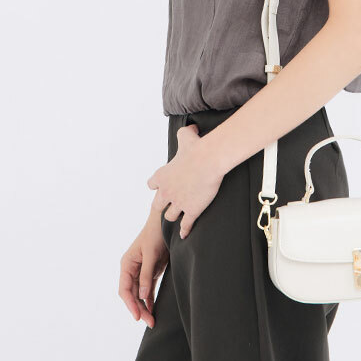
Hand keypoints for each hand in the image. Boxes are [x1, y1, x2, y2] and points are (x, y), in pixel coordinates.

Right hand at [118, 210, 168, 326]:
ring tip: (152, 321)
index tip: (137, 317)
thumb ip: (146, 274)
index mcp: (127, 264)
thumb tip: (141, 296)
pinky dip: (149, 300)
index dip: (130, 304)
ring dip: (144, 307)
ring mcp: (140, 271)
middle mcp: (131, 269)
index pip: (125, 289)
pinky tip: (153, 310)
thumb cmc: (156, 235)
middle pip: (132, 294)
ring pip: (139, 294)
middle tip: (150, 322)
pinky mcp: (150, 272)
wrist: (166, 223)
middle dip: (139, 309)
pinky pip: (147, 290)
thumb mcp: (151, 254)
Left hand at [146, 123, 223, 239]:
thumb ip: (184, 133)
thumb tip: (190, 127)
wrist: (209, 160)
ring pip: (170, 217)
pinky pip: (185, 225)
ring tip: (179, 216)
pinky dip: (185, 230)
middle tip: (169, 205)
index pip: (151, 185)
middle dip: (163, 205)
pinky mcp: (191, 211)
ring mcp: (178, 203)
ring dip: (174, 216)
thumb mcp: (186, 136)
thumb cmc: (197, 148)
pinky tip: (184, 234)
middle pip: (157, 206)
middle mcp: (166, 192)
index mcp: (162, 176)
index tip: (162, 187)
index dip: (157, 186)